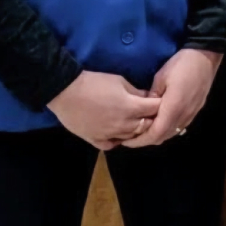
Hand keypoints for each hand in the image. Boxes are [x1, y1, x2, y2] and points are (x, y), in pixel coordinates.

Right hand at [47, 70, 161, 150]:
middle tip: (148, 112)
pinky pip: (112, 145)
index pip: (156, 109)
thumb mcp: (120, 81)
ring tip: (134, 121)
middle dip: (151, 118)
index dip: (159, 104)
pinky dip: (117, 140)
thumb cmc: (94, 83)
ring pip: (131, 137)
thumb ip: (136, 92)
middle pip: (147, 126)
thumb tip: (147, 97)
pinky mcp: (96, 140)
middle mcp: (123, 124)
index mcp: (131, 107)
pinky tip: (116, 133)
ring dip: (136, 130)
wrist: (65, 92)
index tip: (158, 100)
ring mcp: (109, 134)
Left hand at [121, 48, 222, 148]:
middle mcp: (184, 115)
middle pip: (164, 136)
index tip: (126, 142)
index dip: (140, 141)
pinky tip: (160, 122)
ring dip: (158, 135)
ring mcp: (192, 113)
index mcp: (173, 108)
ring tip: (144, 131)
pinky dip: (168, 128)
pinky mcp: (196, 109)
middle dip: (147, 140)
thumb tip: (144, 109)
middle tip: (132, 138)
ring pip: (173, 132)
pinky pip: (180, 125)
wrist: (205, 56)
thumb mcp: (161, 78)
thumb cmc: (181, 64)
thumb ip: (151, 97)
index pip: (155, 133)